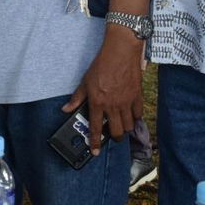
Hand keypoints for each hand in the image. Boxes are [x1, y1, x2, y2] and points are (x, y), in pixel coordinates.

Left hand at [63, 32, 143, 154]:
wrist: (121, 52)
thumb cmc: (101, 65)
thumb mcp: (85, 81)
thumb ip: (77, 98)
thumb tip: (66, 109)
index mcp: (98, 103)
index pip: (96, 129)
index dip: (95, 143)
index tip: (95, 152)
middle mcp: (113, 106)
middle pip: (117, 132)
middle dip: (114, 138)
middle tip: (112, 135)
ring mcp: (127, 102)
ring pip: (129, 126)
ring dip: (125, 129)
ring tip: (121, 124)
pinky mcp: (137, 96)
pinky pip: (138, 114)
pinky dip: (135, 117)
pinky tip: (131, 115)